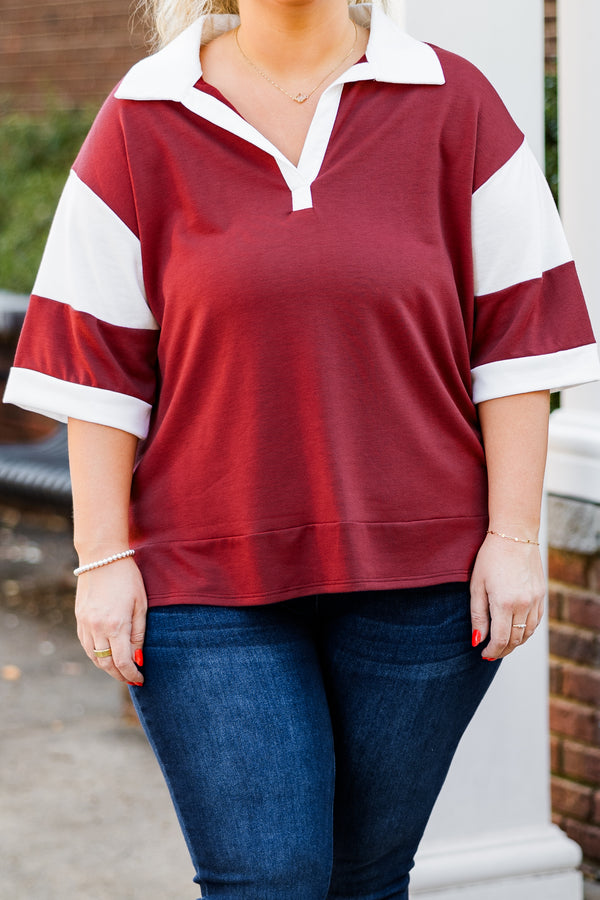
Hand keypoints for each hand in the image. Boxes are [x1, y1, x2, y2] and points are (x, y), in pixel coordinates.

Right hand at [75, 559, 146, 683]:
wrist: (102, 557)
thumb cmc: (128, 579)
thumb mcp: (141, 605)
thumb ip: (139, 634)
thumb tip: (138, 659)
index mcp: (115, 625)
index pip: (122, 662)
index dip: (132, 675)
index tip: (140, 679)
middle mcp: (97, 628)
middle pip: (106, 664)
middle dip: (119, 675)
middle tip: (131, 679)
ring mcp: (85, 624)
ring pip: (94, 657)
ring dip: (107, 667)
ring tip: (120, 670)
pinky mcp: (79, 619)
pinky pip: (86, 645)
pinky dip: (96, 654)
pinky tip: (106, 655)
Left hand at [470, 532, 544, 659]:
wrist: (514, 535)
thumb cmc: (490, 557)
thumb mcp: (476, 585)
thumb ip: (478, 615)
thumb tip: (477, 639)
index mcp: (504, 603)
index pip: (500, 639)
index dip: (492, 651)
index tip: (483, 653)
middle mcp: (523, 604)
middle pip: (515, 639)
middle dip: (503, 650)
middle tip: (491, 652)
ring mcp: (535, 600)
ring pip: (528, 632)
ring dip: (515, 642)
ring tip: (503, 644)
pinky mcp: (542, 594)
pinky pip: (536, 621)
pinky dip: (526, 630)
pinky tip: (516, 630)